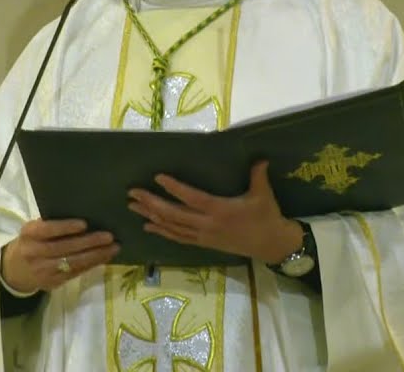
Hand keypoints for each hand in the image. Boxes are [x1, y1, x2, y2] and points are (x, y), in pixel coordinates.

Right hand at [0, 218, 119, 294]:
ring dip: (96, 255)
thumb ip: (52, 224)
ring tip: (113, 247)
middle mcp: (34, 253)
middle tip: (109, 236)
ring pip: (73, 263)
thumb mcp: (34, 229)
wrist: (14, 270)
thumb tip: (86, 214)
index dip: (65, 227)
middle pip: (64, 248)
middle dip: (89, 242)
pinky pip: (75, 273)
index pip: (47, 230)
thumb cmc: (31, 241)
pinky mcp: (52, 283)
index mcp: (29, 234)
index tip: (84, 224)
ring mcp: (43, 270)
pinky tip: (104, 257)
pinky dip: (92, 265)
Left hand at [128, 160, 302, 263]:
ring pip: (172, 227)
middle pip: (174, 214)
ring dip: (151, 216)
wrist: (271, 245)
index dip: (174, 188)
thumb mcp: (264, 195)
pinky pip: (178, 237)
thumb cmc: (267, 217)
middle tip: (132, 193)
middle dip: (151, 203)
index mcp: (220, 210)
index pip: (192, 198)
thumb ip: (258, 175)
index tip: (158, 177)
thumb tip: (259, 157)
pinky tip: (148, 226)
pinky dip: (162, 231)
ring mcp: (203, 236)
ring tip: (133, 206)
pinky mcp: (203, 243)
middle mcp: (207, 224)